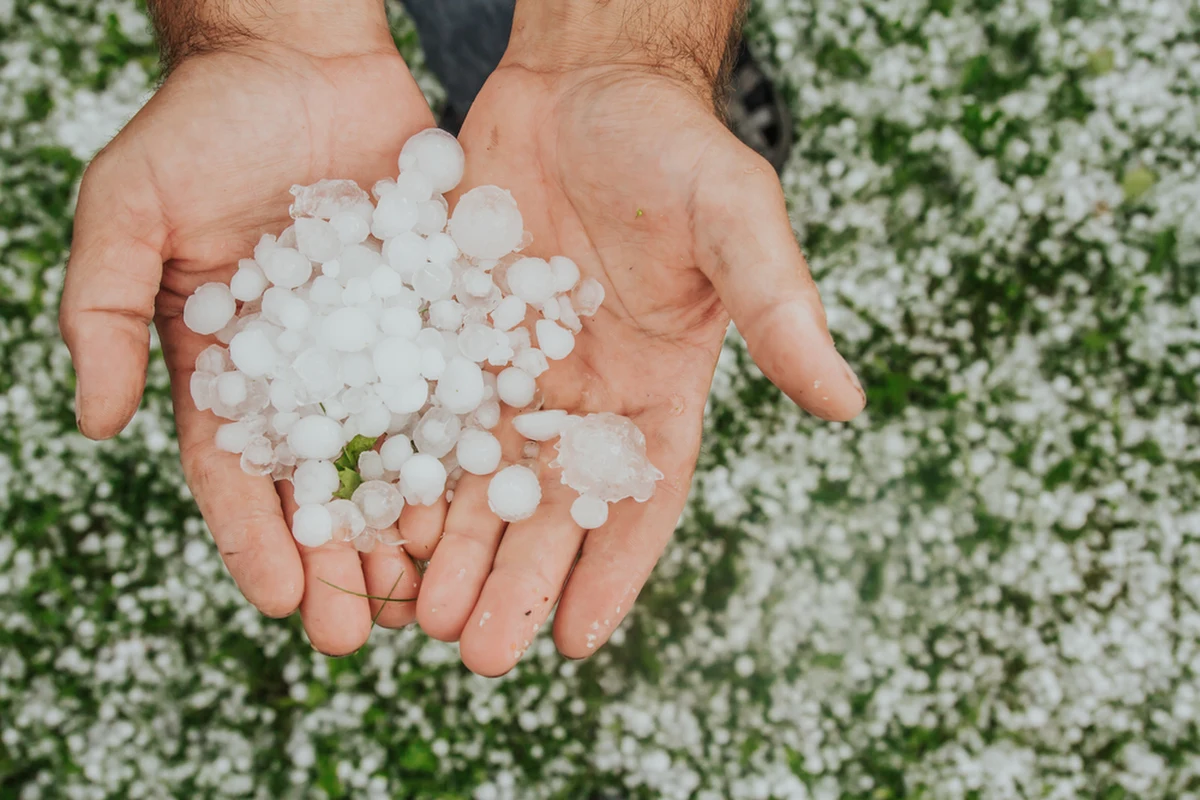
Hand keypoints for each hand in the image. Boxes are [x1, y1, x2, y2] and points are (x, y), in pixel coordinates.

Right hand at [59, 24, 433, 653]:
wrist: (300, 59)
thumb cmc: (202, 127)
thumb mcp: (128, 210)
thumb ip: (102, 311)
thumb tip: (96, 424)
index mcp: (227, 367)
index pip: (237, 472)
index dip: (256, 538)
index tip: (281, 601)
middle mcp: (307, 372)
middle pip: (322, 485)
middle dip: (337, 561)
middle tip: (358, 635)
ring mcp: (376, 348)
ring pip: (395, 456)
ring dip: (408, 528)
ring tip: (427, 595)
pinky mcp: (435, 316)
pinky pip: (455, 389)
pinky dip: (466, 449)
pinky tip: (485, 500)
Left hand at [402, 63, 864, 674]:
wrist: (584, 82)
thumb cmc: (673, 147)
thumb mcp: (735, 221)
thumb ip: (780, 310)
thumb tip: (846, 403)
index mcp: (659, 386)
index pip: (641, 498)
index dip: (611, 569)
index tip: (574, 642)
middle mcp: (584, 393)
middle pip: (550, 507)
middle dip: (514, 579)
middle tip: (474, 653)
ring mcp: (514, 366)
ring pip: (479, 475)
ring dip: (451, 546)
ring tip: (415, 614)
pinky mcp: (454, 333)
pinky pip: (425, 413)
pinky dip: (403, 469)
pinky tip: (373, 520)